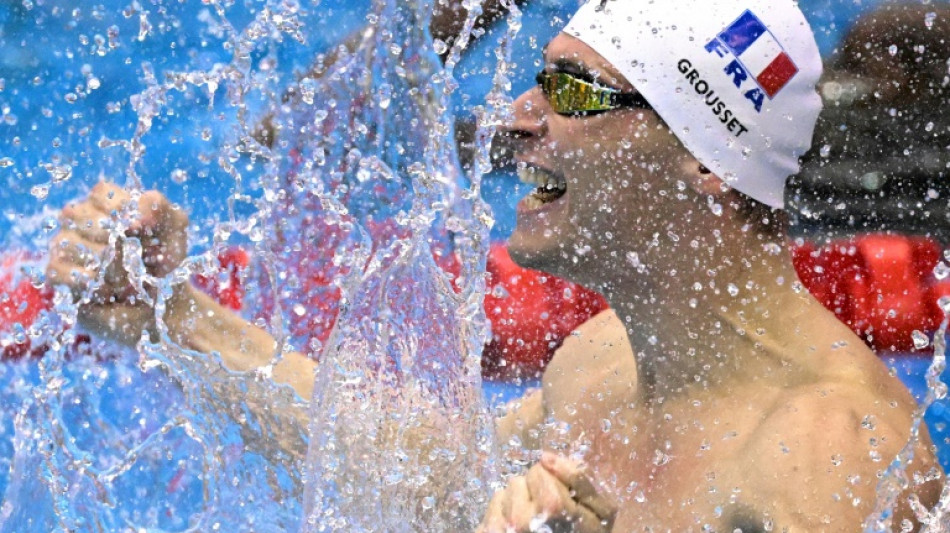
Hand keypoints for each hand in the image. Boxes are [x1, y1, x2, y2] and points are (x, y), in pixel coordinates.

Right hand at [47, 182, 188, 344]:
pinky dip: (93, 285)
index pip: (102, 193)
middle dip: (123, 246)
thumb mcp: (174, 225)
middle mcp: (77, 217)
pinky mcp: (56, 273)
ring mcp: (63, 243)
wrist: (162, 299)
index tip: (146, 232)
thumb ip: (157, 206)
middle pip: (86, 220)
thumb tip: (134, 218)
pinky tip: (109, 290)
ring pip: (73, 246)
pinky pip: (62, 272)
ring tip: (128, 278)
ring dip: (111, 269)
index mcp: (104, 200)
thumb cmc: (164, 257)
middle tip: (140, 259)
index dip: (127, 215)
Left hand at [478, 452, 616, 532]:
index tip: (560, 503)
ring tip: (532, 525)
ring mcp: (501, 529)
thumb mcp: (601, 513)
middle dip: (532, 493)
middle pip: (519, 481)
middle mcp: (521, 519)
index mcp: (552, 508)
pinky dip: (501, 517)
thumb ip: (579, 478)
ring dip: (516, 504)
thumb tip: (545, 457)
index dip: (551, 482)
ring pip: (503, 494)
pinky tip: (516, 532)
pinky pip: (490, 510)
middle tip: (546, 517)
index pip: (539, 471)